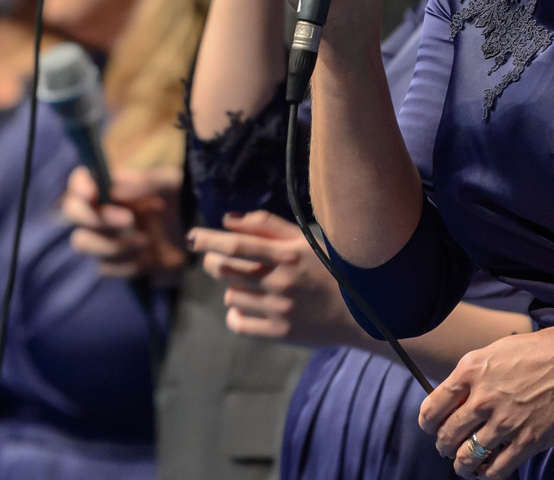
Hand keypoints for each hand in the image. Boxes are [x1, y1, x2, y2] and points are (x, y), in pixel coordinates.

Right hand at [61, 166, 184, 282]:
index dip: (80, 186)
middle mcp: (95, 209)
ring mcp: (99, 237)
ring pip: (83, 242)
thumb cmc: (177, 199)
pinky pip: (105, 267)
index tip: (94, 192)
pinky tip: (150, 256)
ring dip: (113, 242)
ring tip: (146, 240)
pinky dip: (127, 263)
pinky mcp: (109, 261)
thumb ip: (147, 180)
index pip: (79, 180)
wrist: (193, 233)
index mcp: (106, 184)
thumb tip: (118, 183)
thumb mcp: (170, 183)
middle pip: (72, 212)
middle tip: (129, 220)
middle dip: (98, 217)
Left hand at [188, 211, 363, 347]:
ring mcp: (281, 310)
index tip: (193, 237)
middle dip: (212, 261)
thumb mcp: (304, 240)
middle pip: (225, 270)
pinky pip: (238, 324)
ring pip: (230, 296)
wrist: (361, 312)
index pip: (235, 245)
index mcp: (288, 255)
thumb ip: (265, 226)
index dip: (208, 240)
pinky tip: (245, 306)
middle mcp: (282, 283)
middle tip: (214, 259)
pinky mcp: (280, 334)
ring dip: (231, 287)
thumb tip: (227, 219)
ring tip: (248, 284)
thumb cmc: (329, 268)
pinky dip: (235, 313)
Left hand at [421, 323, 553, 478]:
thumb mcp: (498, 350)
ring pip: (468, 456)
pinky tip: (486, 473)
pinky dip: (487, 475)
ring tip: (464, 466)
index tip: (430, 428)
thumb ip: (476, 373)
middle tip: (447, 448)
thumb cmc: (545, 350)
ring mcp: (504, 422)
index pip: (432, 405)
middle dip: (443, 445)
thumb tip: (460, 393)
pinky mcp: (527, 442)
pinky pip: (497, 469)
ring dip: (462, 465)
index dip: (427, 422)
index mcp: (471, 370)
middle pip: (447, 434)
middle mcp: (482, 398)